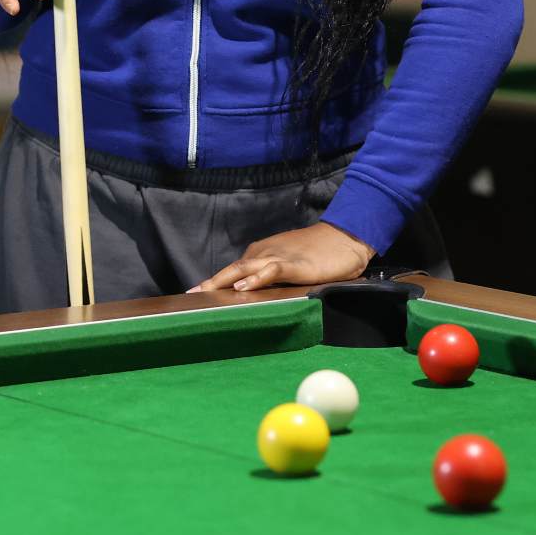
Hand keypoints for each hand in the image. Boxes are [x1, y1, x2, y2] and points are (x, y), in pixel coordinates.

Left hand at [190, 222, 375, 293]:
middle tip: (188, 297)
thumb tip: (256, 294)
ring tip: (204, 293)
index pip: (234, 271)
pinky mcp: (294, 265)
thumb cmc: (321, 254)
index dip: (214, 283)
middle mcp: (265, 254)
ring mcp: (278, 257)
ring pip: (244, 269)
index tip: (195, 296)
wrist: (347, 237)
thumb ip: (274, 277)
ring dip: (223, 281)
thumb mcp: (292, 266)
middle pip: (231, 269)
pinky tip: (244, 288)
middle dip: (210, 283)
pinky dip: (255, 279)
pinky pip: (270, 271)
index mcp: (263, 254)